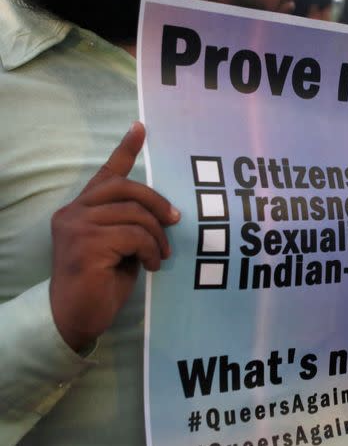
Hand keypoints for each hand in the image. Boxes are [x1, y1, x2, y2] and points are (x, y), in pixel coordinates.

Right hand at [49, 122, 179, 352]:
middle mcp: (74, 212)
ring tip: (159, 256)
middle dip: (157, 203)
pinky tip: (150, 265)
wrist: (76, 318)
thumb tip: (164, 213)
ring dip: (156, 236)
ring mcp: (77, 226)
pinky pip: (134, 236)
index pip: (106, 173)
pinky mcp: (85, 244)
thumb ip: (131, 225)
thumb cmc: (102, 284)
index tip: (141, 127)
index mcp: (82, 209)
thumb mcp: (122, 247)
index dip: (126, 149)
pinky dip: (150, 250)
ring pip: (134, 214)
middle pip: (126, 187)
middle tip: (174, 221)